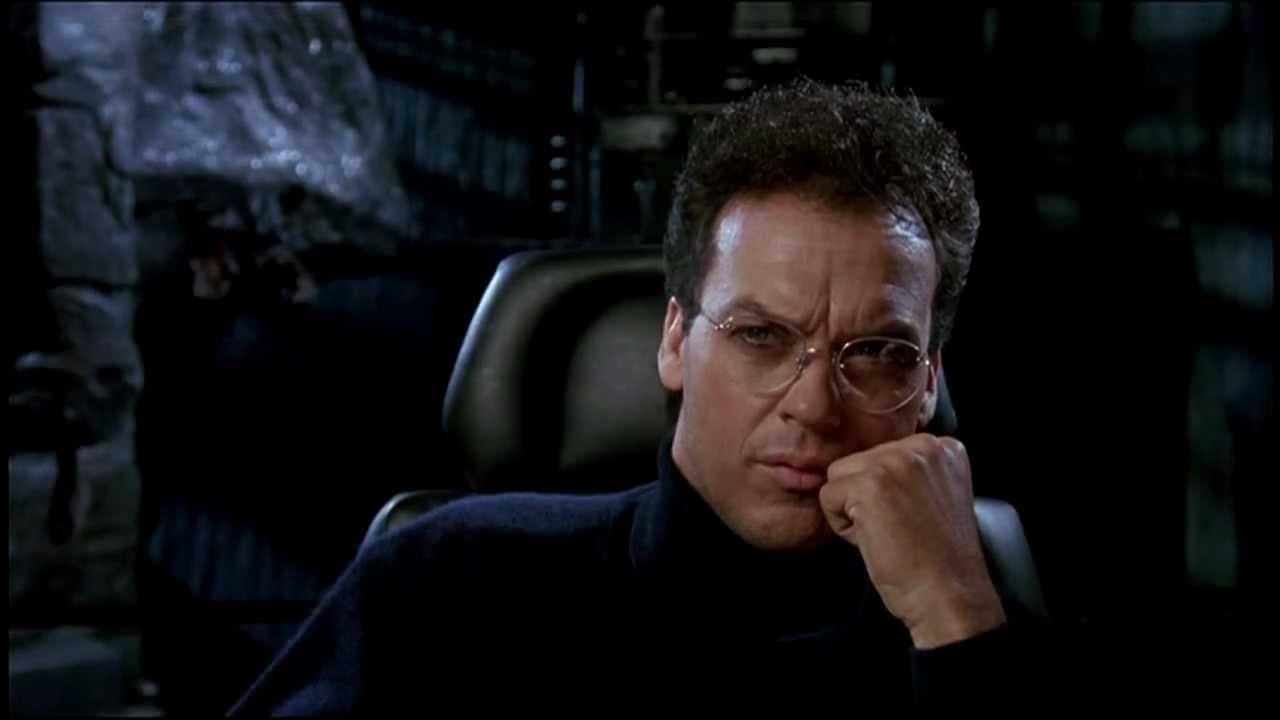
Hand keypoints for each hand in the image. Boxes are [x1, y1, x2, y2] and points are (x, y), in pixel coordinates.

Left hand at [819, 434, 1005, 648]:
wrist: (948, 595)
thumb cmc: (939, 558)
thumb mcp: (936, 496)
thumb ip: (911, 472)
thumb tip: (865, 466)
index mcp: (943, 447)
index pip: (884, 454)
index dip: (888, 493)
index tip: (914, 518)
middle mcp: (923, 445)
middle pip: (860, 462)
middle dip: (867, 498)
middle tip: (900, 530)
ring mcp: (896, 461)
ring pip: (840, 476)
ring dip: (852, 509)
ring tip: (888, 533)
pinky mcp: (869, 484)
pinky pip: (828, 496)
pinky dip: (841, 526)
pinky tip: (876, 541)